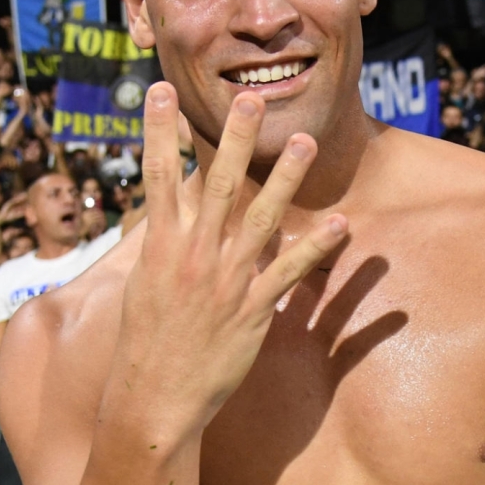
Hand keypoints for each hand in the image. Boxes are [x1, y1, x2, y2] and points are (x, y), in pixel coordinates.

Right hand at [108, 84, 346, 437]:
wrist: (154, 396)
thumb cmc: (145, 342)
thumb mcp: (144, 283)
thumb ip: (163, 242)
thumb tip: (168, 209)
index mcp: (162, 245)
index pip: (160, 174)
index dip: (160, 129)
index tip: (162, 89)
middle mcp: (194, 255)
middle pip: (218, 184)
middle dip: (233, 138)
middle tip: (248, 100)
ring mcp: (225, 280)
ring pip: (260, 217)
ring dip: (285, 178)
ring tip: (303, 141)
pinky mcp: (252, 310)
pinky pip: (289, 272)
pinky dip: (315, 249)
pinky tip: (340, 227)